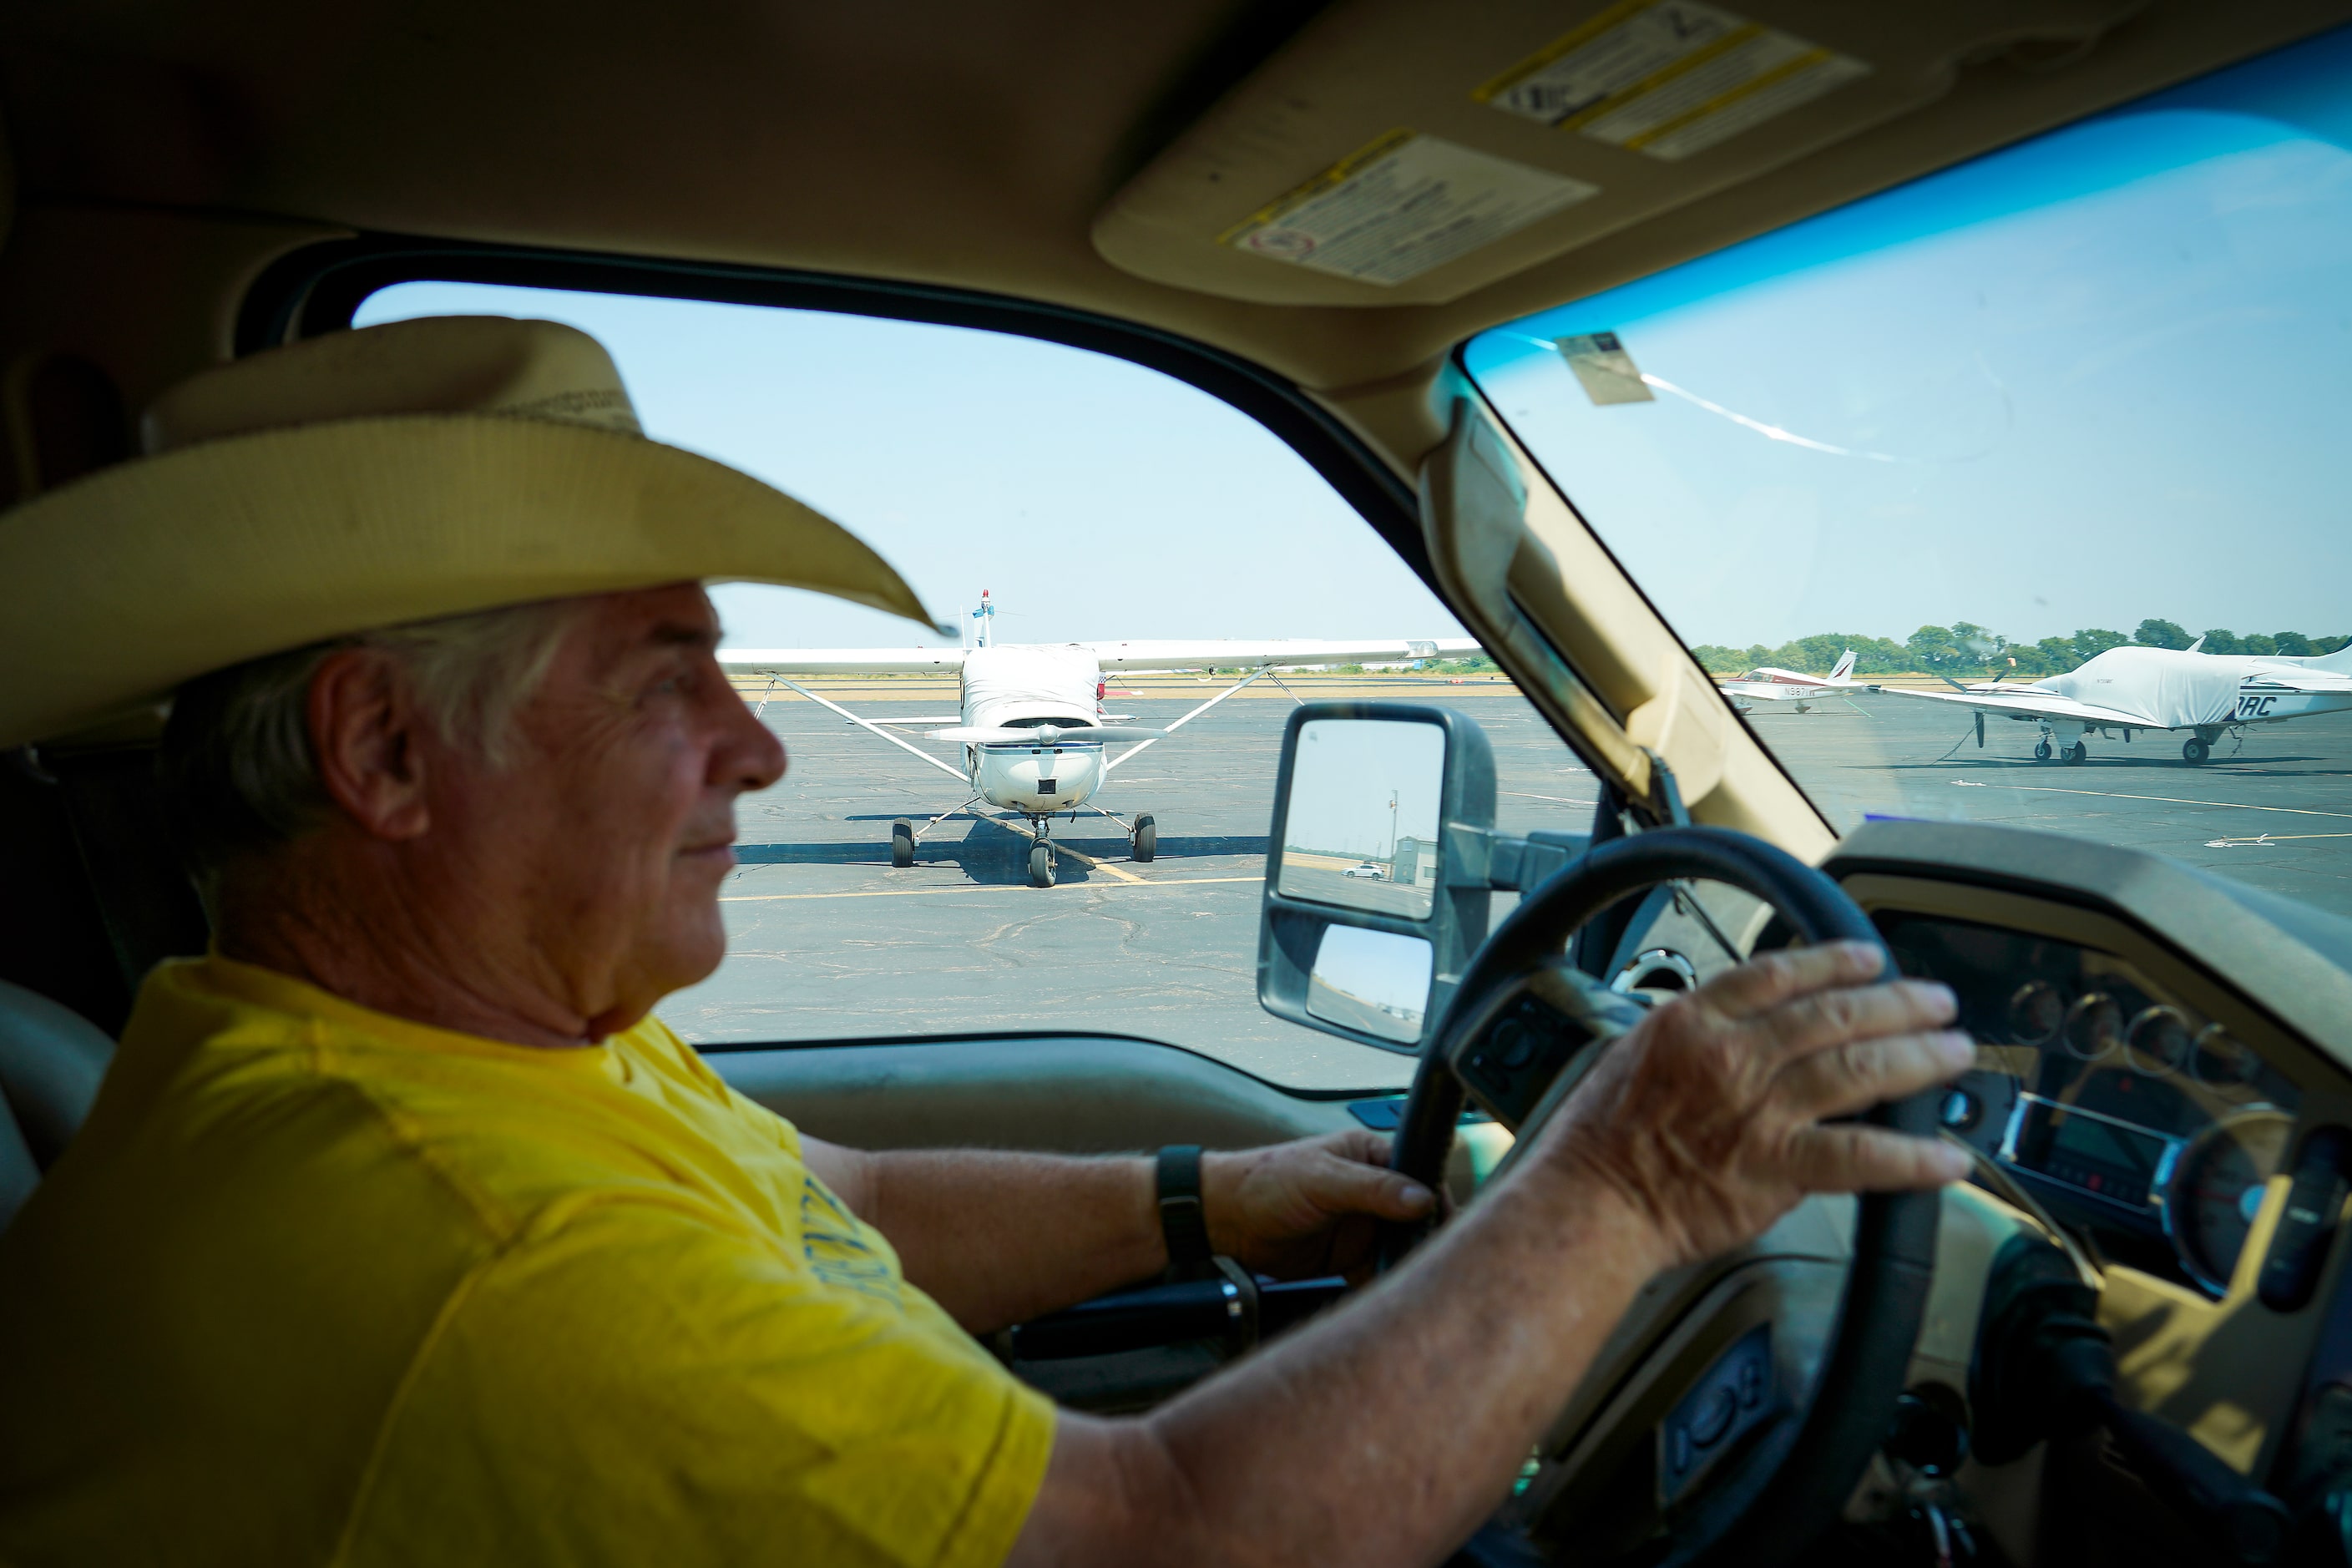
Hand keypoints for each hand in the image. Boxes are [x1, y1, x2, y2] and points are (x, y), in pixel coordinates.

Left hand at [1202, 1130, 1437, 1281]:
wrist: (1226, 1218)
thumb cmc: (1265, 1181)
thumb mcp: (1321, 1179)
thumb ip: (1371, 1188)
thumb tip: (1420, 1197)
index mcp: (1370, 1157)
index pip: (1419, 1177)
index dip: (1436, 1202)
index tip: (1446, 1227)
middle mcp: (1372, 1191)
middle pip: (1416, 1218)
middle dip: (1427, 1240)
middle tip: (1436, 1264)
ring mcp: (1362, 1225)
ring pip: (1400, 1248)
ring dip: (1407, 1265)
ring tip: (1418, 1284)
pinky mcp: (1349, 1256)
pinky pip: (1378, 1272)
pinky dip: (1385, 1285)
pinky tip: (1391, 1297)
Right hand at [1541, 939, 1972, 1268]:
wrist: (1591, 1200)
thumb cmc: (1600, 1137)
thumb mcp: (1636, 1053)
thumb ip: (1696, 1036)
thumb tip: (1745, 1028)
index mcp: (1694, 1020)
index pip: (1778, 973)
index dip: (1833, 961)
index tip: (1869, 957)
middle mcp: (1732, 1055)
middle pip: (1834, 1014)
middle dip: (1898, 1003)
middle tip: (1938, 1002)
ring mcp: (1758, 1110)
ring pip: (1857, 1070)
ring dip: (1917, 1059)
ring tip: (1954, 1053)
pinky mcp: (1776, 1168)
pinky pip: (1859, 1156)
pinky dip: (1910, 1157)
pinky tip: (1947, 1156)